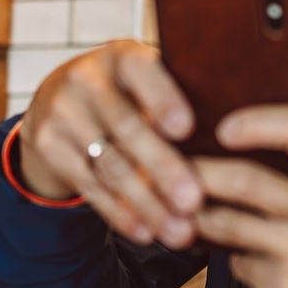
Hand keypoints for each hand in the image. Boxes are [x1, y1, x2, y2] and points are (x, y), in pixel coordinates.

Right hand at [17, 40, 202, 247]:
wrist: (56, 98)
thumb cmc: (126, 90)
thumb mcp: (146, 78)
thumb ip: (179, 93)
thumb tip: (238, 128)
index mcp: (121, 55)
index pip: (142, 72)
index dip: (163, 99)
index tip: (187, 128)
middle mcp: (86, 79)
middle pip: (127, 128)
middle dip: (163, 168)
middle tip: (194, 200)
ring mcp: (62, 114)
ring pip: (110, 166)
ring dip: (148, 203)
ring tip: (180, 230)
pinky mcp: (48, 147)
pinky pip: (89, 186)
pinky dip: (120, 214)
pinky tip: (146, 232)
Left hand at [192, 105, 287, 287]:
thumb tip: (263, 114)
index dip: (256, 122)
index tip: (225, 129)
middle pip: (248, 182)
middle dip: (201, 172)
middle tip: (179, 166)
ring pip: (229, 224)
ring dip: (199, 212)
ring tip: (185, 202)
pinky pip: (240, 261)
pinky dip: (233, 253)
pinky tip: (239, 250)